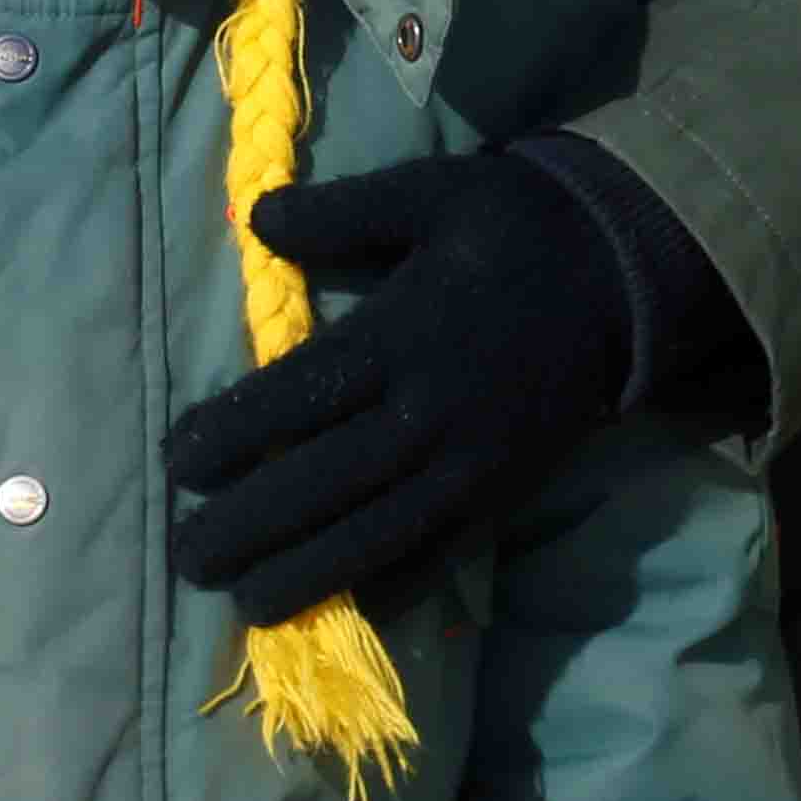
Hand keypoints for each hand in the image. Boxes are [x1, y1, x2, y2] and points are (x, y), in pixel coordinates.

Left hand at [161, 147, 632, 622]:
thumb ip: (342, 212)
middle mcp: (430, 412)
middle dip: (247, 528)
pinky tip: (341, 607)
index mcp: (402, 334)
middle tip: (185, 556)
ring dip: (304, 576)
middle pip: (323, 484)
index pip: (298, 397)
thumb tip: (256, 222)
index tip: (176, 463)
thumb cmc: (514, 226)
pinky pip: (439, 557)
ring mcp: (469, 465)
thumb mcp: (430, 193)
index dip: (230, 437)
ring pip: (374, 537)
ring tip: (243, 603)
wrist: (624, 274)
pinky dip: (391, 589)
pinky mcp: (502, 496)